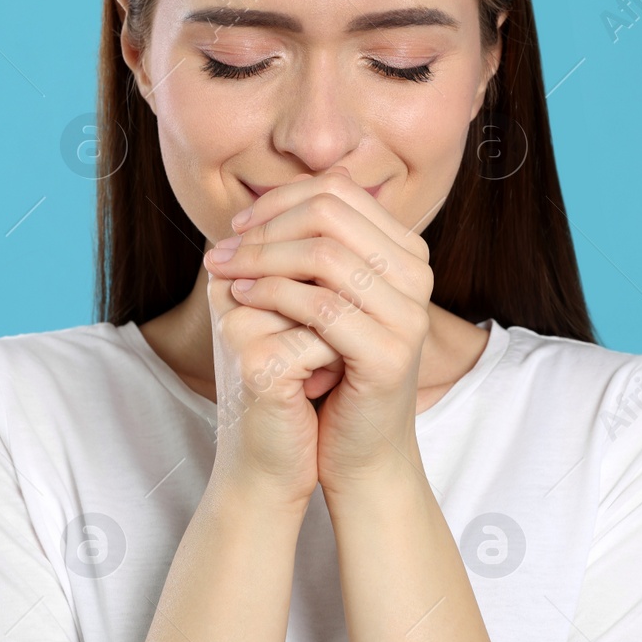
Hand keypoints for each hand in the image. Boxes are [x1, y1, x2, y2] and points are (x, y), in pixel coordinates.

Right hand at [201, 233, 330, 510]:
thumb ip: (322, 263)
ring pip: (327, 295)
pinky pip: (325, 339)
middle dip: (350, 295)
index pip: (310, 219)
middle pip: (319, 251)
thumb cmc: (298, 390)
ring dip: (345, 331)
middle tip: (339, 338)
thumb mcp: (310, 318)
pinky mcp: (255, 362)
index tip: (346, 307)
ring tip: (328, 362)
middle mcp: (230, 287)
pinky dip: (337, 364)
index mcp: (239, 269)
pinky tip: (318, 388)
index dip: (352, 258)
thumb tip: (354, 192)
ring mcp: (239, 323)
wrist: (275, 465)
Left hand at [204, 167, 433, 493]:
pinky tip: (242, 299)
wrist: (360, 451)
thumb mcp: (326, 300)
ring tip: (224, 271)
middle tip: (223, 247)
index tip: (239, 223)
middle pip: (330, 213)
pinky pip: (322, 306)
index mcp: (406, 253)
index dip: (280, 198)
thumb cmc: (336, 372)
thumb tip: (266, 198)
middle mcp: (418, 276)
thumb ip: (312, 250)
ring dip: (261, 257)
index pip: (339, 190)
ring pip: (324, 255)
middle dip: (265, 225)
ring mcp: (409, 315)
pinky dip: (273, 295)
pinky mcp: (390, 355)